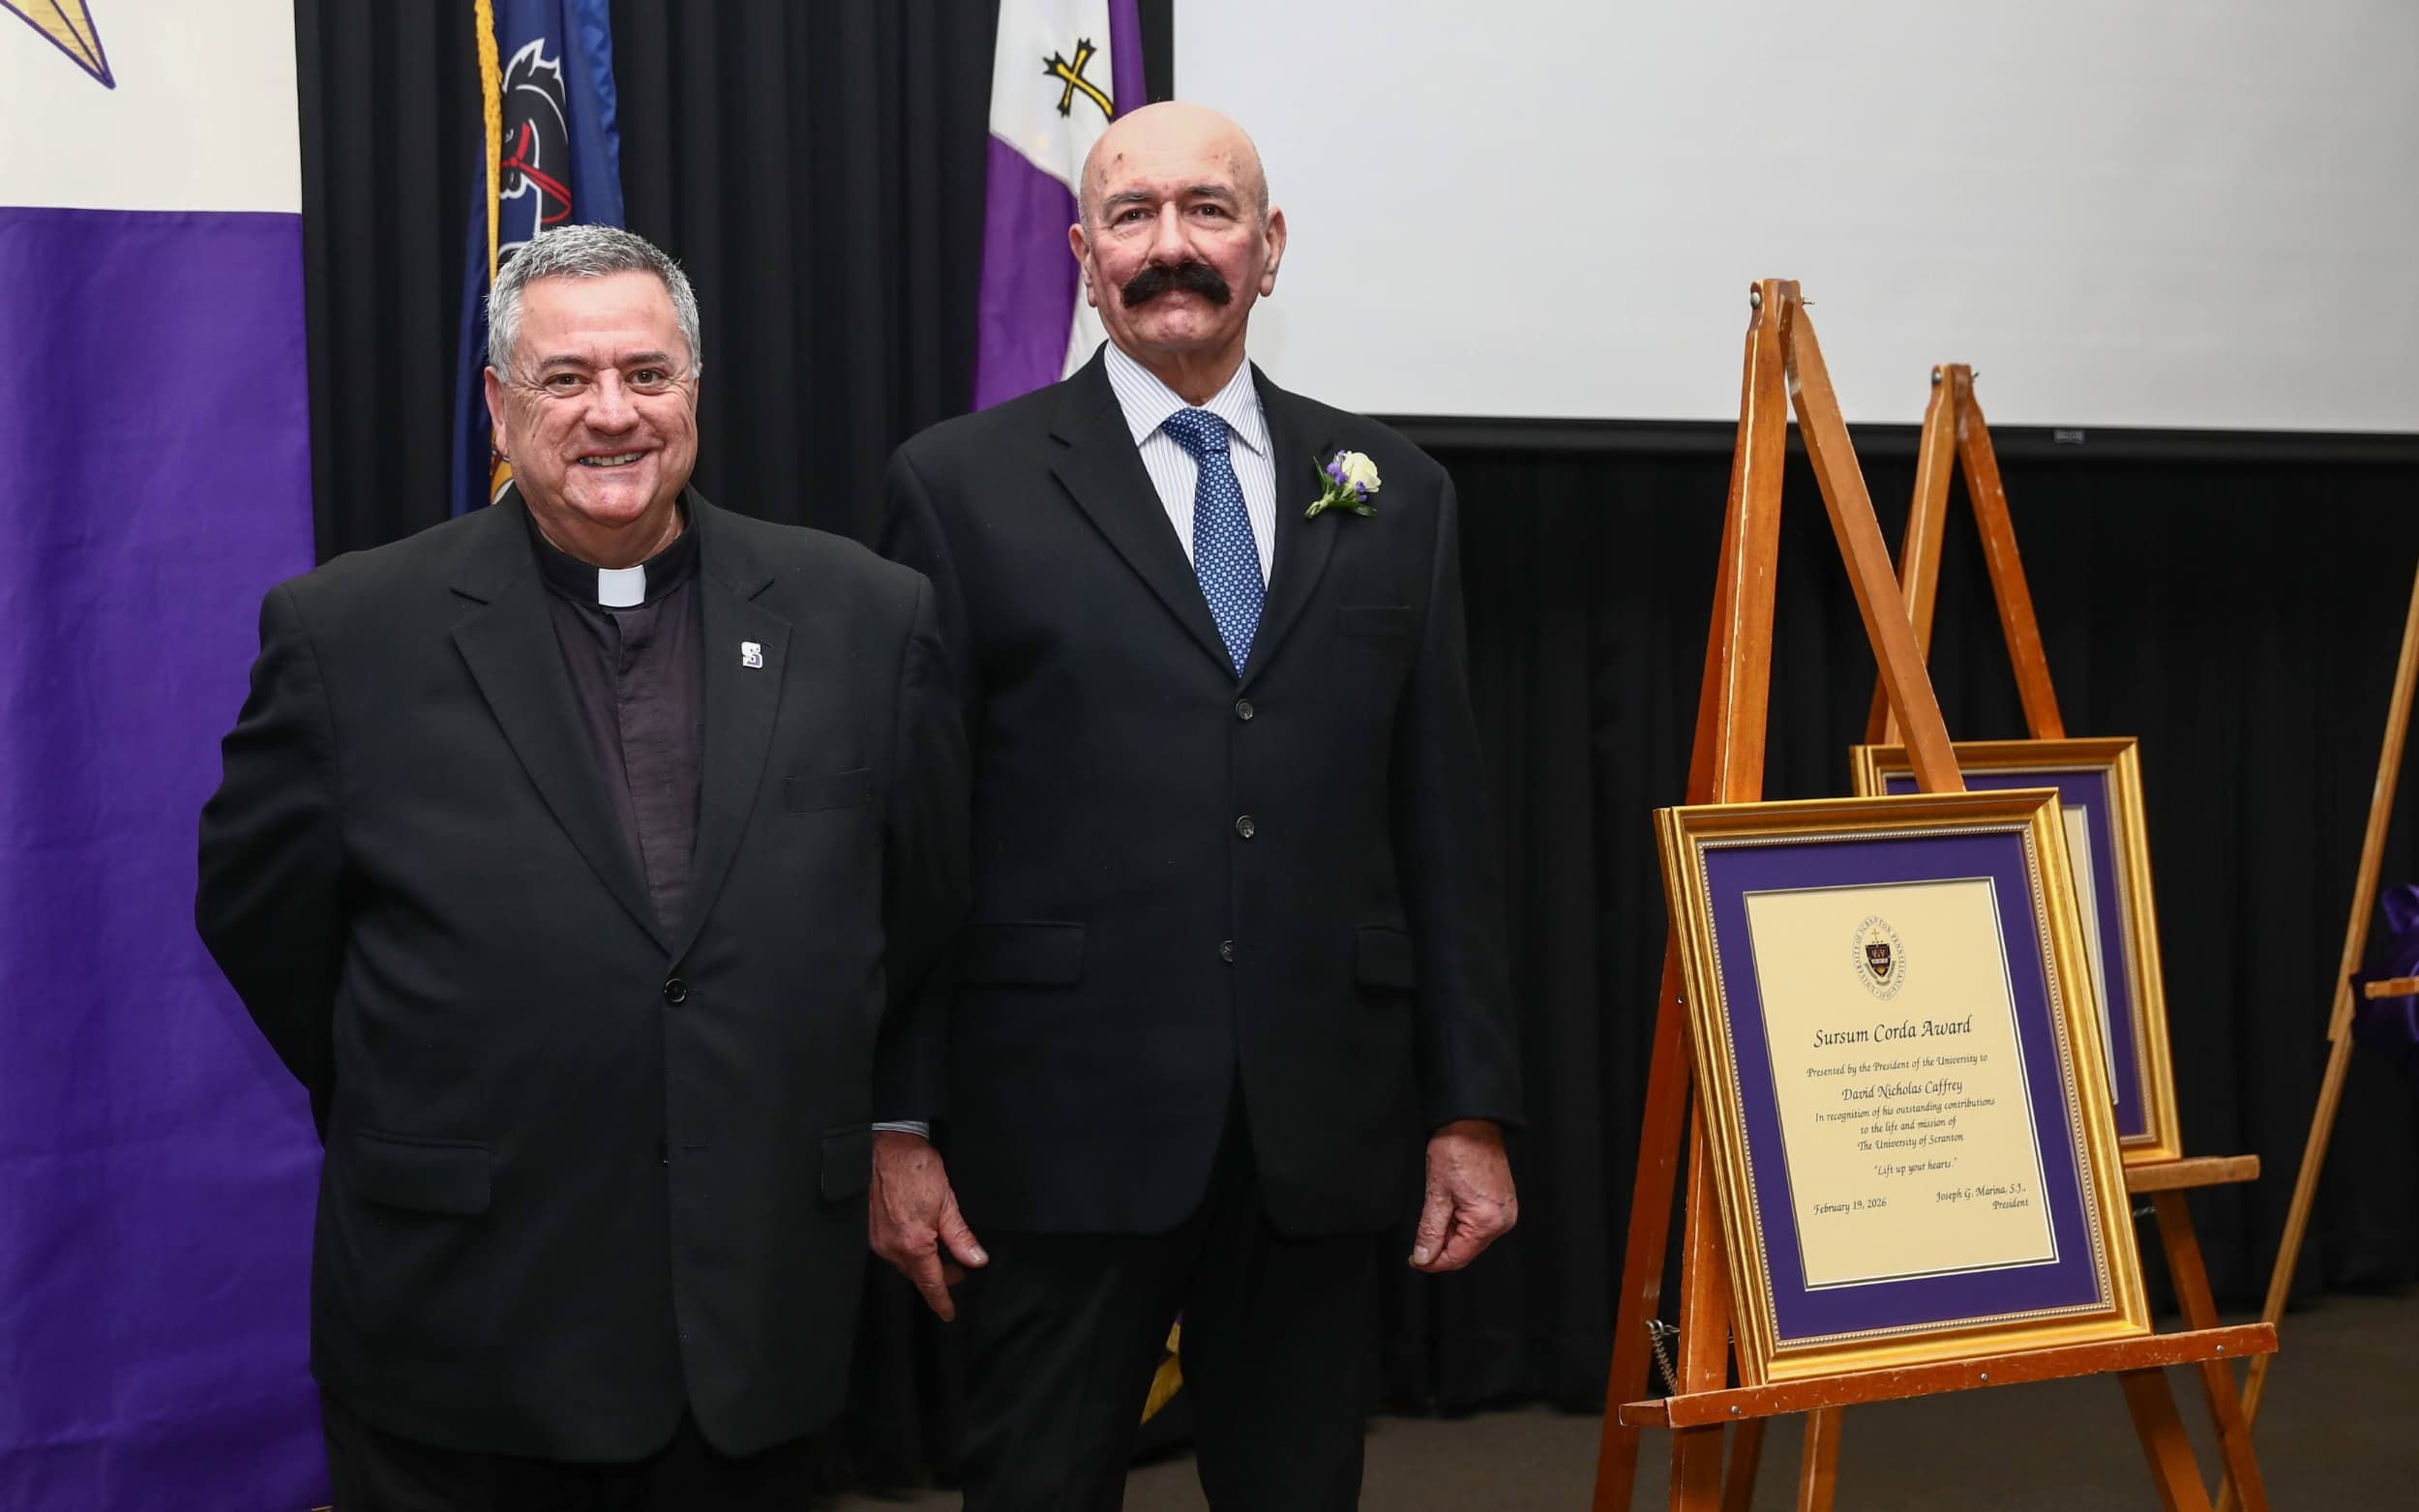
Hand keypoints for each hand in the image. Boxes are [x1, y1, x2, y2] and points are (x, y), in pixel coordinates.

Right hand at [870, 1130, 986, 1319]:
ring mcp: (877, 1239)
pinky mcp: (871, 1229)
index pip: (929, 1283)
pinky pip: (893, 1251)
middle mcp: (890, 1247)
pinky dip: (909, 1253)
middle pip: (916, 1275)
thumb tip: (976, 1261)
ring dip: (923, 1265)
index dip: (941, 1301)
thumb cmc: (916, 1169)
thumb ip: (961, 1237)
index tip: (949, 1314)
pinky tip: (921, 1242)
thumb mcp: (947, 1203)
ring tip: (942, 1257)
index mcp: (912, 1244)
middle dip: (937, 1279)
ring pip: (904, 1264)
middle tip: (957, 1274)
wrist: (886, 1145)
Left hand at [1409, 1119, 1516, 1272]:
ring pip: (1472, 1238)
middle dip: (1441, 1247)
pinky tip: (1450, 1206)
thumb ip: (1430, 1230)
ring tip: (1437, 1209)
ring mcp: (1505, 1212)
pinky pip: (1479, 1224)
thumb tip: (1424, 1256)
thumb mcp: (1436, 1194)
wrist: (1472, 1122)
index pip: (1458, 1257)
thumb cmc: (1457, 1149)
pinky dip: (1461, 1222)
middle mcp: (1502, 1220)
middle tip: (1420, 1238)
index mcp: (1488, 1221)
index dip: (1433, 1262)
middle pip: (1466, 1250)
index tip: (1416, 1260)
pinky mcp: (1502, 1203)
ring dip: (1451, 1233)